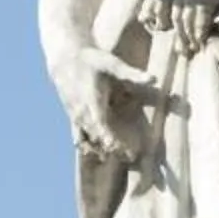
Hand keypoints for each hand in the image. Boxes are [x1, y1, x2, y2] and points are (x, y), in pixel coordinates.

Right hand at [66, 46, 149, 165]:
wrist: (64, 60)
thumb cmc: (90, 59)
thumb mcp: (112, 63)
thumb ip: (132, 73)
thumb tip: (153, 78)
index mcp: (91, 99)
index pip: (97, 122)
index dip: (105, 135)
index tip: (114, 145)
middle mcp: (81, 110)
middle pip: (94, 134)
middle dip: (110, 146)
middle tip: (130, 156)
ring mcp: (75, 115)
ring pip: (87, 137)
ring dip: (100, 148)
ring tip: (119, 158)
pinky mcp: (73, 117)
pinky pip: (79, 135)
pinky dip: (88, 145)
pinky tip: (99, 154)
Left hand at [138, 0, 218, 52]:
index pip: (155, 2)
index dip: (155, 15)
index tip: (156, 26)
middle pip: (174, 17)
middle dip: (177, 35)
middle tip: (180, 51)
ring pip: (185, 21)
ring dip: (187, 38)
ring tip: (189, 51)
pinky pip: (200, 19)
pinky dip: (199, 32)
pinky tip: (200, 42)